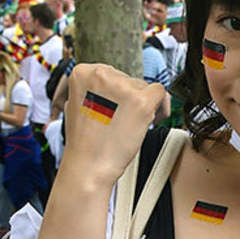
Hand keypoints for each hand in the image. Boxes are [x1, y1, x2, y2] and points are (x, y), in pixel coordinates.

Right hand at [62, 62, 169, 186]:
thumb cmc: (85, 142)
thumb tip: (114, 83)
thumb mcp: (78, 105)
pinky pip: (161, 92)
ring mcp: (122, 87)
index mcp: (82, 73)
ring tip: (129, 126)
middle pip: (128, 79)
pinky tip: (150, 121)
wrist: (89, 165)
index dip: (117, 94)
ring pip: (144, 86)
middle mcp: (101, 74)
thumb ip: (94, 89)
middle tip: (121, 121)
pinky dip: (161, 106)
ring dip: (143, 105)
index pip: (111, 73)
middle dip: (129, 99)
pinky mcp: (141, 101)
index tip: (116, 109)